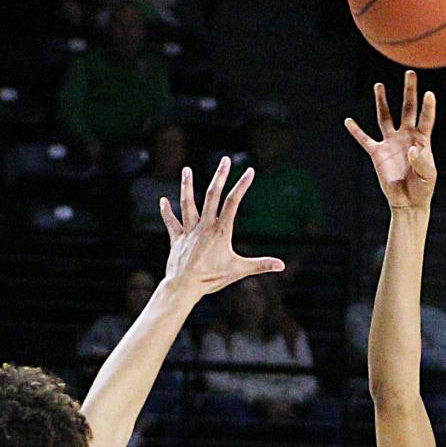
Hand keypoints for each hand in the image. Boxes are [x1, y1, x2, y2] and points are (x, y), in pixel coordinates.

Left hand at [158, 156, 283, 302]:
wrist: (184, 286)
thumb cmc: (211, 279)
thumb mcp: (239, 270)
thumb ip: (260, 265)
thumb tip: (282, 265)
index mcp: (220, 230)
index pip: (233, 202)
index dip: (242, 185)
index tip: (249, 171)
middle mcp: (204, 226)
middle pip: (212, 195)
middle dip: (220, 176)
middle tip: (225, 160)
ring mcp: (189, 231)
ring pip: (188, 203)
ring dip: (187, 186)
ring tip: (186, 170)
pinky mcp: (177, 239)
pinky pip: (171, 223)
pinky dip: (166, 212)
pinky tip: (163, 200)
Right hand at [344, 72, 436, 214]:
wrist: (408, 202)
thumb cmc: (423, 187)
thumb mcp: (428, 175)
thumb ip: (421, 161)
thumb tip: (411, 149)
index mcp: (422, 139)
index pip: (425, 118)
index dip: (428, 107)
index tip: (429, 93)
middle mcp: (406, 136)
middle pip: (407, 108)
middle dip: (409, 91)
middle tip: (410, 73)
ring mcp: (391, 143)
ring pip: (385, 117)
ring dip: (382, 101)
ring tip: (379, 85)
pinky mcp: (378, 154)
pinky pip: (365, 140)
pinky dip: (356, 131)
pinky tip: (348, 121)